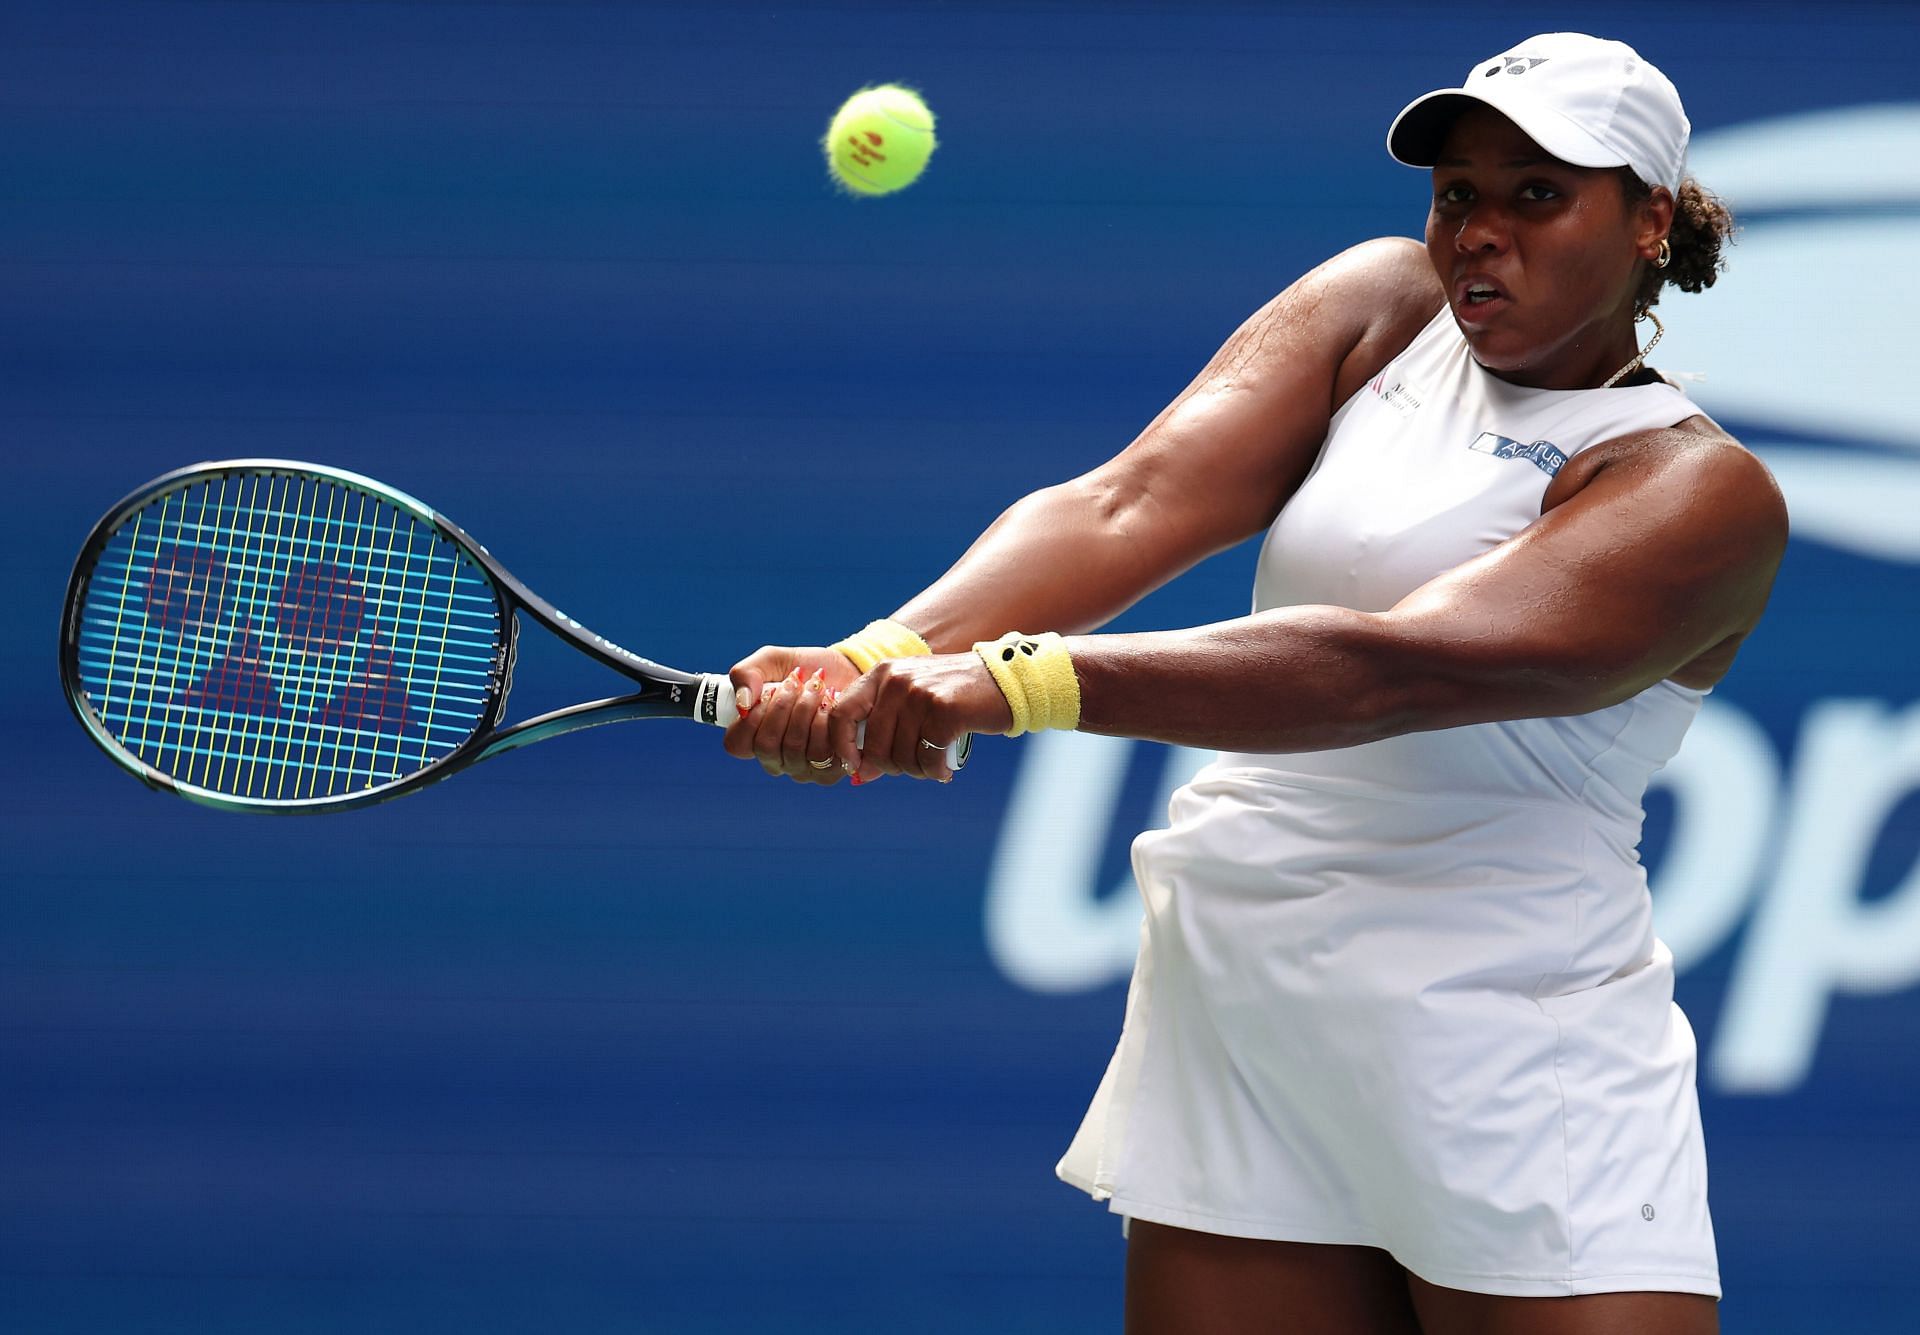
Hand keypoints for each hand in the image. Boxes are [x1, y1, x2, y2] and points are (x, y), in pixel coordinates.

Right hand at [723, 645, 861, 784]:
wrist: (847, 669)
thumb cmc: (805, 669)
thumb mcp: (771, 660)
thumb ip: (746, 674)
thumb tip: (742, 705)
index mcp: (754, 738)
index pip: (737, 744)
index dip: (751, 717)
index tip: (769, 689)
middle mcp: (775, 759)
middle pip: (766, 746)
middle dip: (782, 706)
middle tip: (796, 681)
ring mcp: (801, 768)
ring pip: (794, 748)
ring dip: (805, 709)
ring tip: (816, 688)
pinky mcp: (830, 769)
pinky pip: (822, 753)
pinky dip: (826, 721)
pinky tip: (831, 704)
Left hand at [829, 652, 1013, 783]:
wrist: (1002, 680)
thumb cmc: (952, 695)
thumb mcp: (912, 698)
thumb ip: (883, 727)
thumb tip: (859, 772)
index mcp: (882, 674)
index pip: (842, 713)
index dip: (842, 746)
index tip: (856, 766)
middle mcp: (896, 680)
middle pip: (874, 745)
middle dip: (890, 767)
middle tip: (911, 768)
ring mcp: (920, 694)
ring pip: (901, 756)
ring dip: (916, 770)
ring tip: (932, 765)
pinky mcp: (944, 710)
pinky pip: (927, 758)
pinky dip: (935, 771)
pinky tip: (944, 770)